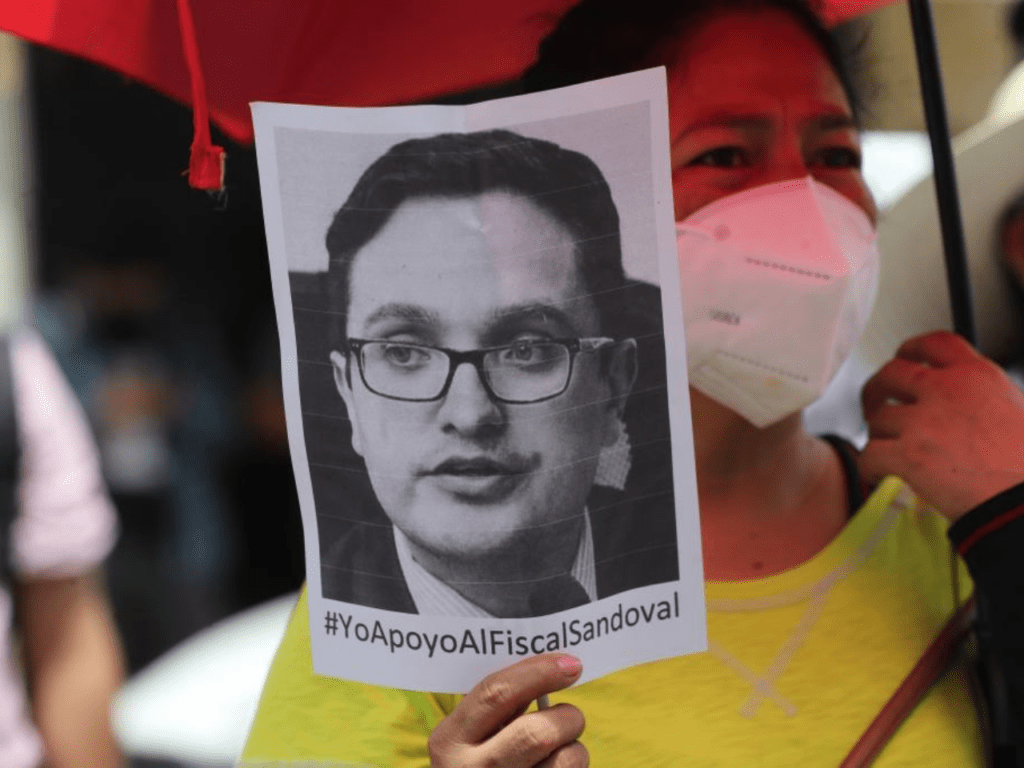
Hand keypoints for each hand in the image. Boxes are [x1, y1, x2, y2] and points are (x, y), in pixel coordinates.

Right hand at [428, 654, 587, 766]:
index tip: (570, 664)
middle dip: (566, 717)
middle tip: (571, 716)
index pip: (496, 694)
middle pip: (537, 733)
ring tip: (561, 749)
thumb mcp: (469, 735)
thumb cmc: (476, 762)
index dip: (538, 673)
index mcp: (450, 740)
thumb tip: (551, 667)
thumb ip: (499, 705)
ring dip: (574, 748)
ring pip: (565, 761)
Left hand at [859, 331, 1023, 520]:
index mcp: (977, 376)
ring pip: (877, 418)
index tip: (904, 358)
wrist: (1023, 502)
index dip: (911, 349)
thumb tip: (963, 406)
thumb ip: (981, 398)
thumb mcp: (1015, 410)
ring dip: (878, 434)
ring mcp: (922, 422)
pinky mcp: (907, 455)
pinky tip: (880, 475)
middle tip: (875, 404)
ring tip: (889, 449)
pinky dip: (871, 468)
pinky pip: (869, 455)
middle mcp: (945, 391)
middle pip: (891, 373)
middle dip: (877, 389)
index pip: (934, 343)